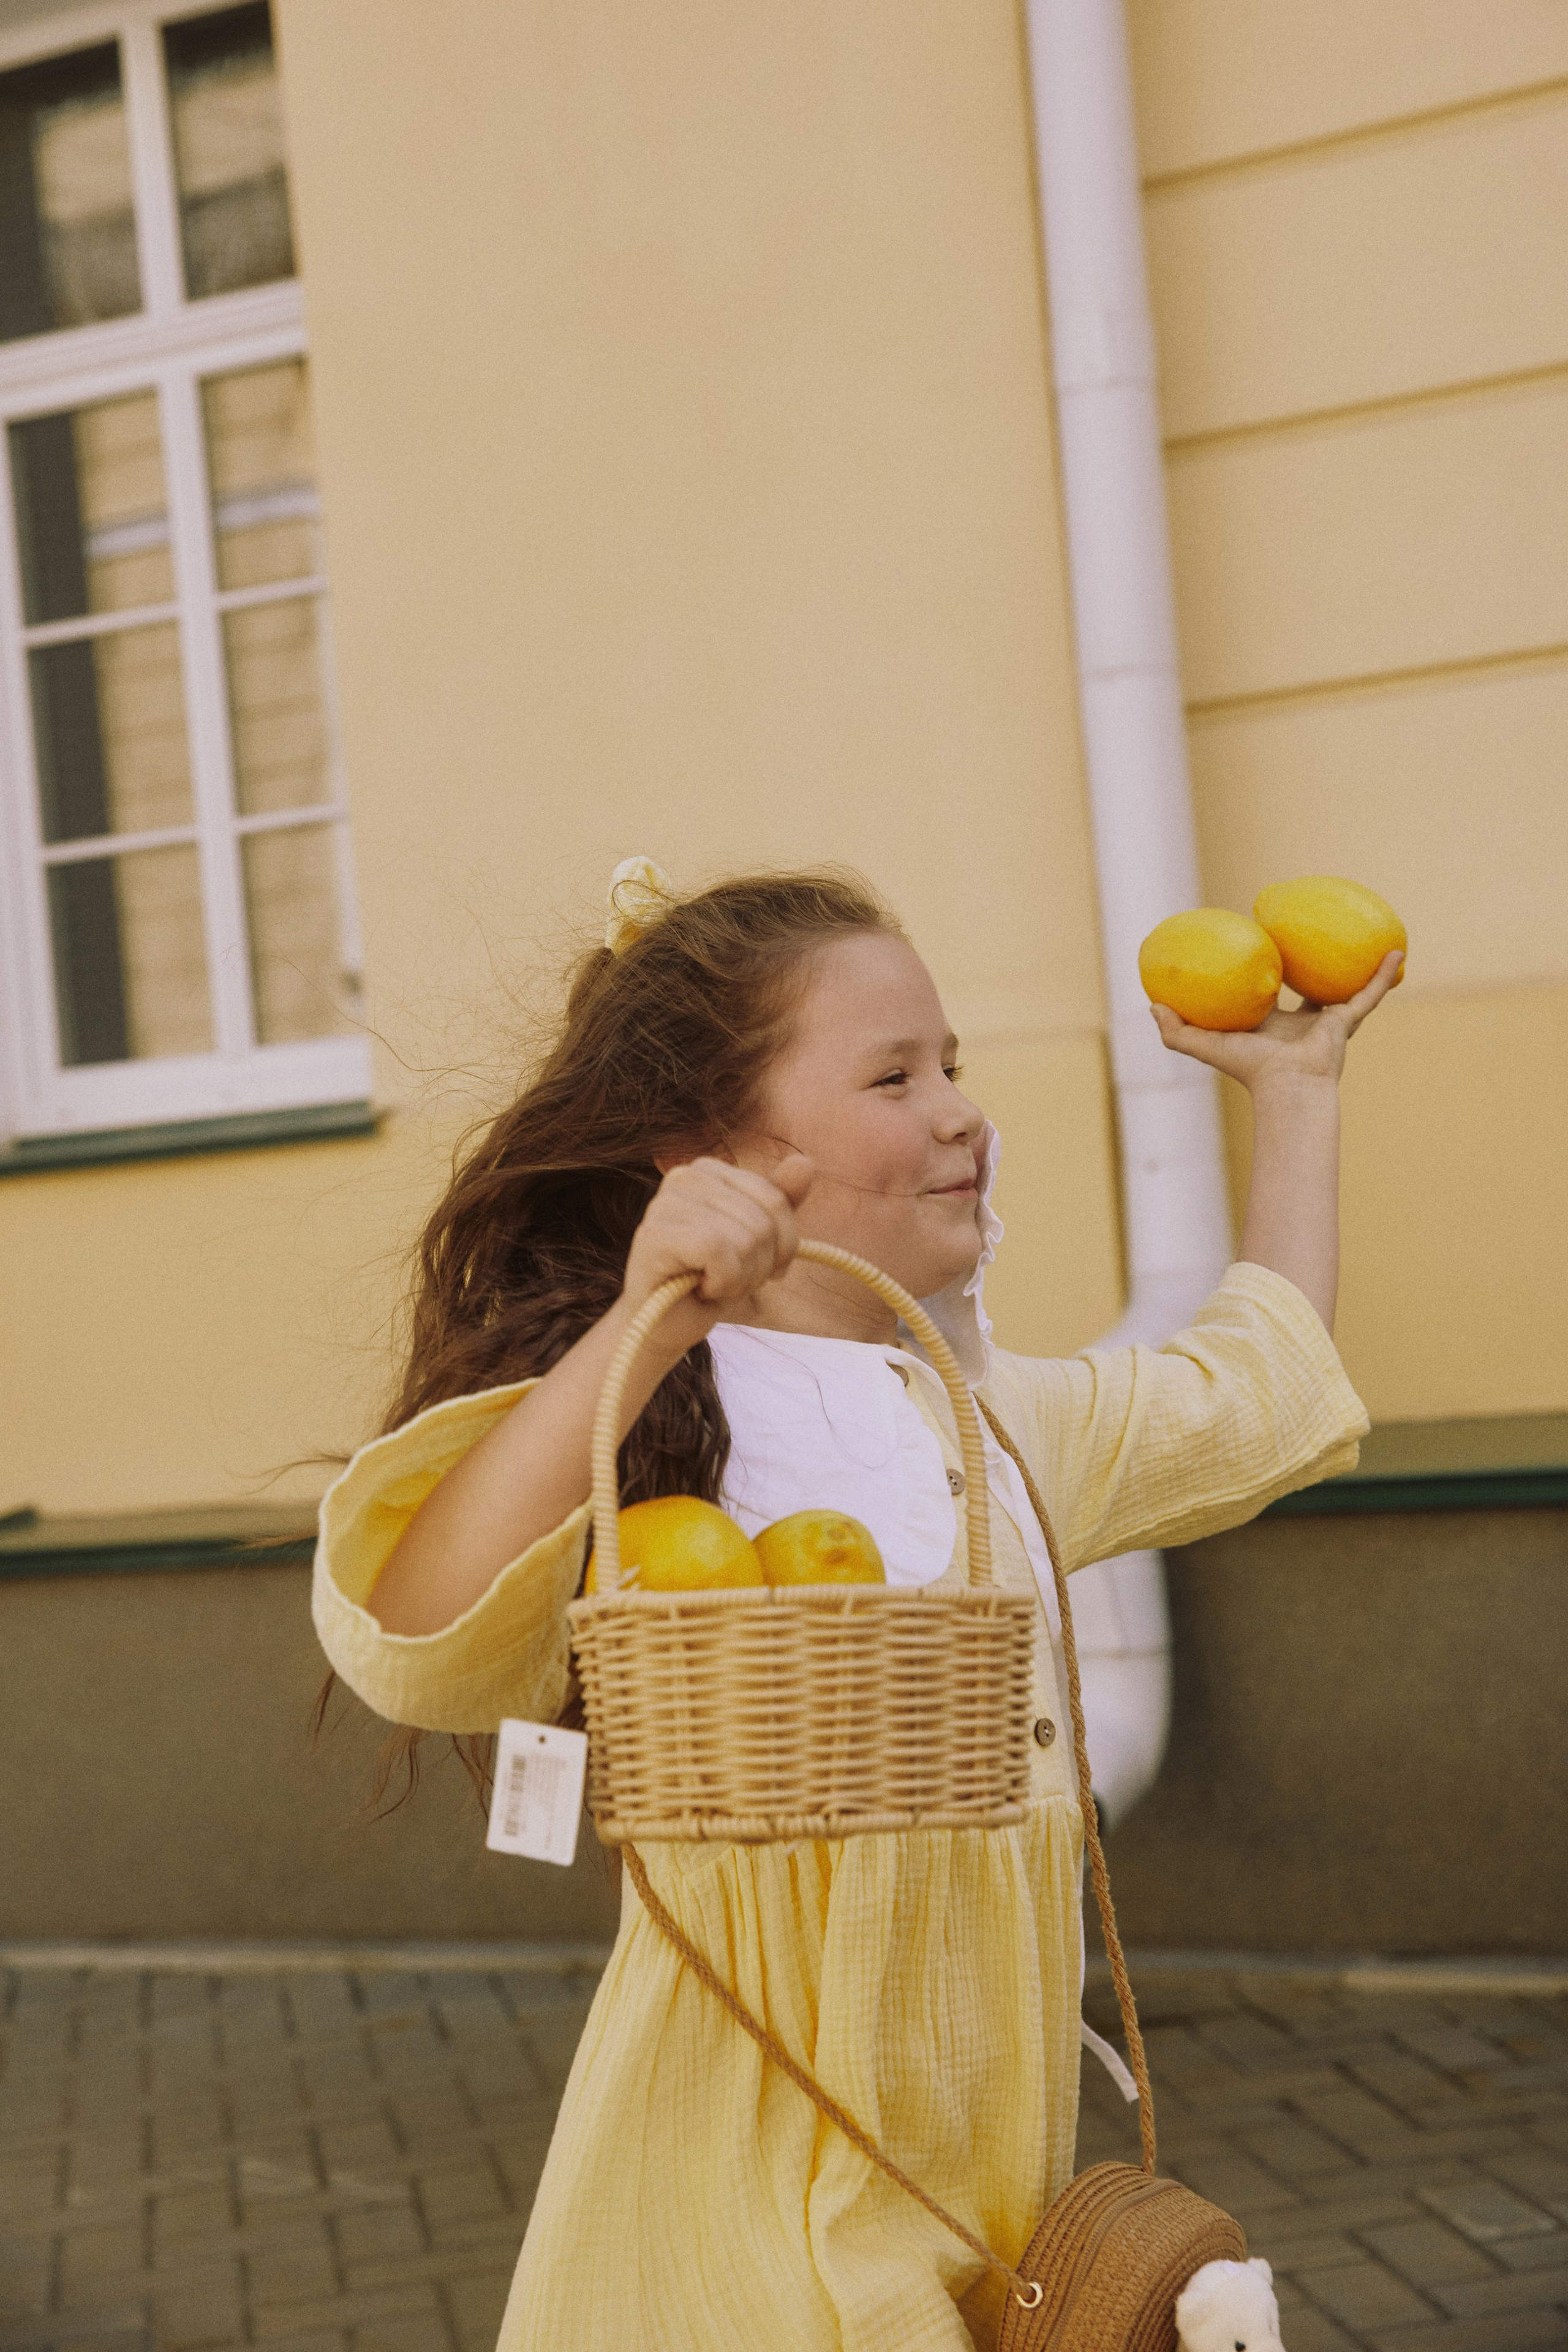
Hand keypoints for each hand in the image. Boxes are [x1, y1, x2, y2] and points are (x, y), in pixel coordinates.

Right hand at [621, 1153, 814, 1357]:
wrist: (667, 1326)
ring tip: (712, 1284)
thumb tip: (805, 1162)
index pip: (776, 1200)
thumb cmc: (711, 1279)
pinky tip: (700, 1288)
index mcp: (709, 1170)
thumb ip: (780, 1200)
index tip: (757, 1265)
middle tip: (727, 1280)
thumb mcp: (758, 1240)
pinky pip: (719, 1252)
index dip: (782, 1245)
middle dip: (757, 1266)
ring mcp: (665, 1202)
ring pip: (745, 1240)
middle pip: (762, 1223)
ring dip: (738, 1279)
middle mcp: (684, 1175)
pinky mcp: (655, 1233)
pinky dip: (721, 1282)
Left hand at [1149, 949, 1403, 1095]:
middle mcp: (1305, 1024)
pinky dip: (1384, 974)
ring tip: (1371, 938)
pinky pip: (1370, 992)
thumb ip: (1176, 1031)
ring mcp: (1330, 1022)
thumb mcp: (1205, 1045)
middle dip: (1315, 969)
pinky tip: (1397, 950)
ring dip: (1360, 967)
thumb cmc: (1247, 1069)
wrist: (1286, 1087)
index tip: (1265, 948)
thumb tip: (1152, 1006)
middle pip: (1312, 990)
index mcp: (1276, 1027)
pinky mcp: (1348, 1020)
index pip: (1273, 997)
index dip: (1269, 975)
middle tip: (1313, 937)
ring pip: (1347, 987)